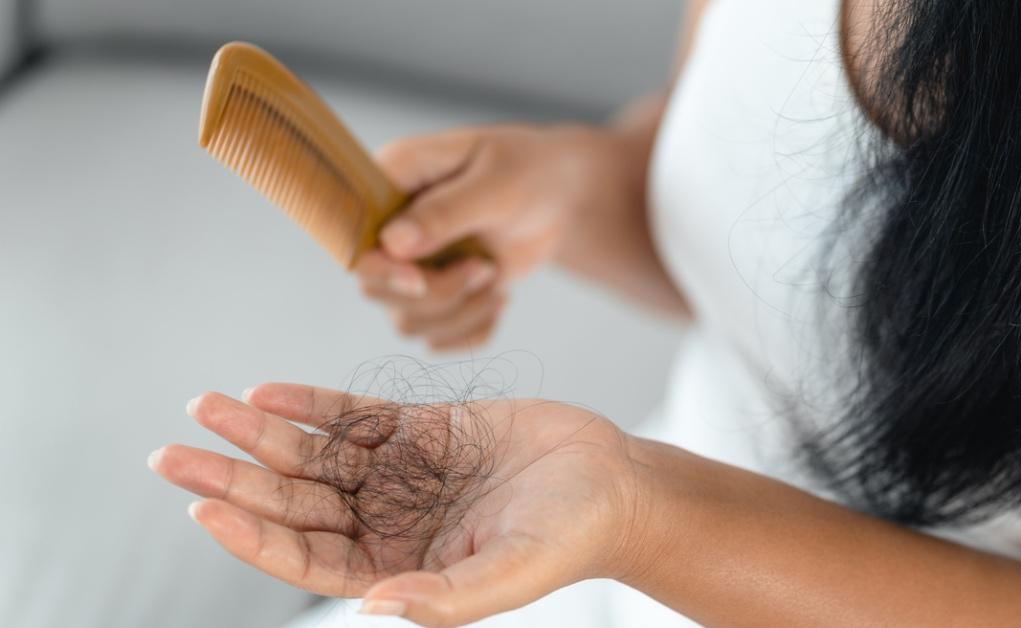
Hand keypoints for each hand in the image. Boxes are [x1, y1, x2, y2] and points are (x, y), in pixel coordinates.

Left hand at [148, 384, 648, 626]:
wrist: (613, 479)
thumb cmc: (570, 536)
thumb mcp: (511, 572)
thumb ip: (446, 596)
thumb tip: (373, 608)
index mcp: (397, 567)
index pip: (306, 558)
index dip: (254, 535)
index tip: (205, 509)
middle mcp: (388, 521)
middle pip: (293, 501)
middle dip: (231, 478)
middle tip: (169, 456)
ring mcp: (400, 472)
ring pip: (312, 453)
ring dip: (257, 432)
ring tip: (204, 407)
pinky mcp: (420, 426)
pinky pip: (352, 415)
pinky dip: (310, 403)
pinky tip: (265, 391)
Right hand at [357, 125, 641, 350]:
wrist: (559, 197)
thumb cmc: (528, 172)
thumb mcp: (496, 185)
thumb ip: (445, 212)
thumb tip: (392, 243)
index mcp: (391, 180)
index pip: (355, 238)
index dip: (380, 269)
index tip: (420, 279)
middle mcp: (389, 226)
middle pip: (374, 289)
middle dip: (436, 294)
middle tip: (485, 269)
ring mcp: (410, 264)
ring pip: (406, 321)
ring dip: (460, 314)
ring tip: (495, 277)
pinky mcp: (435, 293)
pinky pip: (436, 338)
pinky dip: (472, 331)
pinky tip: (500, 298)